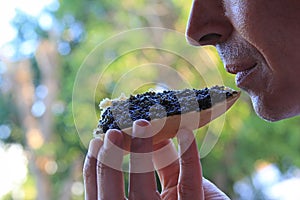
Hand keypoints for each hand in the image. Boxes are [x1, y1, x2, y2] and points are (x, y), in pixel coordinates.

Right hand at [83, 119, 229, 198]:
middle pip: (113, 196)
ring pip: (141, 194)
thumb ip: (163, 165)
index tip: (95, 141)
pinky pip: (189, 186)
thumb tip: (154, 133)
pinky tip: (186, 133)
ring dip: (139, 155)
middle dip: (109, 161)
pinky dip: (189, 157)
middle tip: (112, 132)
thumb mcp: (174, 188)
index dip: (95, 169)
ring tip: (142, 125)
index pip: (103, 193)